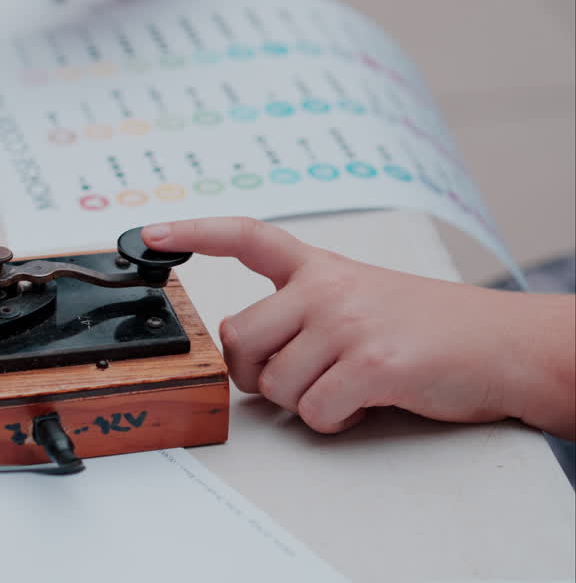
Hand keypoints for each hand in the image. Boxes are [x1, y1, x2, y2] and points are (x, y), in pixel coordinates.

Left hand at [143, 217, 575, 437]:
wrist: (505, 346)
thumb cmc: (431, 329)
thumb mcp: (361, 299)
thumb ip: (302, 312)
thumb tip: (244, 353)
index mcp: (321, 268)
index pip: (245, 237)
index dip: (191, 233)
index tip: (148, 234)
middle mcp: (327, 287)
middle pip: (240, 339)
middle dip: (254, 373)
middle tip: (294, 377)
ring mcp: (347, 322)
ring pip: (273, 384)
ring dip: (303, 400)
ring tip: (348, 383)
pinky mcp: (370, 363)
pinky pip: (312, 411)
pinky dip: (334, 419)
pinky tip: (366, 399)